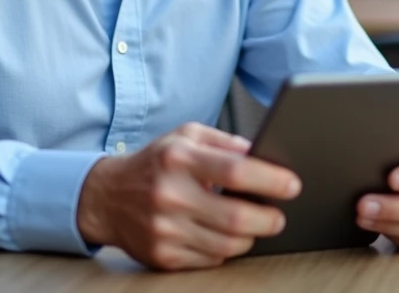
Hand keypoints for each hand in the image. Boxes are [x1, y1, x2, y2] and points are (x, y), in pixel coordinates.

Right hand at [76, 123, 301, 269]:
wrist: (106, 196)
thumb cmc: (155, 162)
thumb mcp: (185, 136)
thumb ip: (225, 142)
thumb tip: (263, 154)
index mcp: (179, 158)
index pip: (235, 170)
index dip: (270, 179)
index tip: (292, 184)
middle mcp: (170, 194)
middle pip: (237, 217)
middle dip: (269, 219)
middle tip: (279, 215)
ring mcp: (165, 229)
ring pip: (227, 245)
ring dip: (250, 237)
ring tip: (255, 225)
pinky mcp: (162, 256)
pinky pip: (210, 260)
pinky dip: (225, 250)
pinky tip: (225, 236)